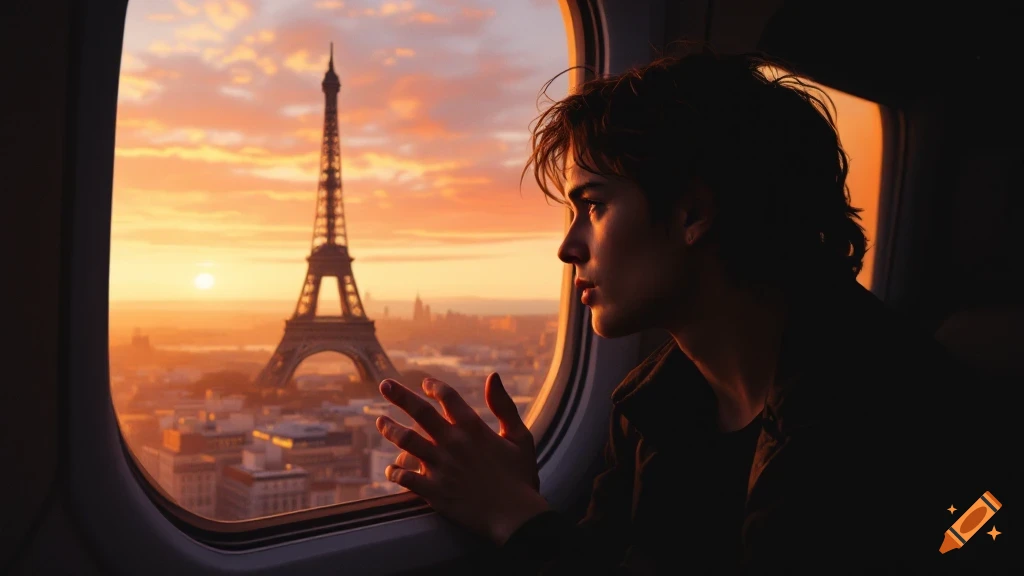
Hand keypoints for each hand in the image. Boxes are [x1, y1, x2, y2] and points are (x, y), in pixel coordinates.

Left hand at [375, 373, 549, 544]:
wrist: (515, 517)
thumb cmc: (521, 477)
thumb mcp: (520, 437)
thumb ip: (504, 406)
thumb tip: (492, 375)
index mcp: (473, 428)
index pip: (447, 397)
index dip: (434, 387)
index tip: (425, 384)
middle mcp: (452, 443)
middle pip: (420, 412)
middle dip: (400, 396)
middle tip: (384, 384)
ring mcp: (440, 467)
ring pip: (406, 441)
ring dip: (390, 429)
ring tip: (380, 421)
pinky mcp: (433, 491)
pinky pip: (405, 478)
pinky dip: (395, 472)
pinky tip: (391, 469)